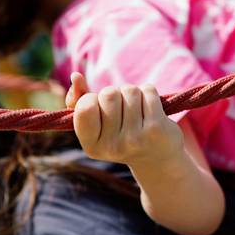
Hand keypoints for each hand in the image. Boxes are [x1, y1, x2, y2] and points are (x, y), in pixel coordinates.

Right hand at [67, 72, 183, 166]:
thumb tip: (76, 76)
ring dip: (133, 93)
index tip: (100, 108)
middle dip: (115, 94)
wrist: (158, 158)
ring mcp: (135, 139)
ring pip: (129, 90)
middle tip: (122, 110)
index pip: (85, 107)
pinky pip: (147, 90)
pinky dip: (148, 92)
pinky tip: (151, 108)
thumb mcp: (96, 124)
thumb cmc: (121, 134)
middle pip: (108, 94)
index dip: (92, 98)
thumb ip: (79, 101)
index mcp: (92, 147)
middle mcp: (112, 147)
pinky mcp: (156, 128)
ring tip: (136, 109)